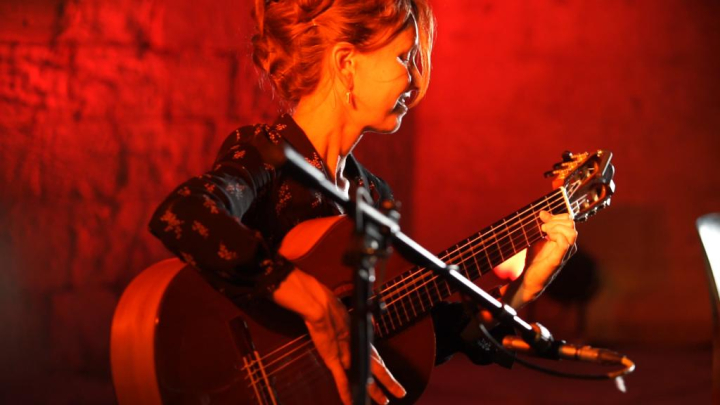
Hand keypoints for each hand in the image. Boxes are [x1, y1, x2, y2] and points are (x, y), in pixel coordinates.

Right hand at [272, 269, 405, 404]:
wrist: (320, 306)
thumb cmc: (328, 308)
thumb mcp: (342, 319)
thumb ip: (348, 330)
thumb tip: (354, 336)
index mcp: (360, 338)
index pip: (376, 358)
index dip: (384, 369)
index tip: (390, 378)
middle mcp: (357, 348)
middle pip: (378, 369)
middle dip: (389, 382)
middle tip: (400, 393)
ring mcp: (347, 355)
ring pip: (365, 377)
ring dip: (374, 392)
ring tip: (384, 402)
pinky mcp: (334, 360)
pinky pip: (342, 381)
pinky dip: (346, 394)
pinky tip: (352, 403)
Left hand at [504, 211, 576, 307]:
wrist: (530, 279)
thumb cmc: (536, 259)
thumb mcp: (538, 238)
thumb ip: (543, 225)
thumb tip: (543, 212)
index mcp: (566, 240)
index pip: (569, 220)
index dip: (556, 215)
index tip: (542, 218)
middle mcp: (569, 246)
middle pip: (571, 224)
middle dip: (555, 220)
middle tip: (542, 227)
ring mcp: (565, 253)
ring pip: (571, 232)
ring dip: (555, 227)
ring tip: (544, 231)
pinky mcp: (558, 260)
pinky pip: (564, 243)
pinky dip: (555, 235)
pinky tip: (546, 237)